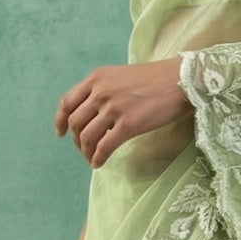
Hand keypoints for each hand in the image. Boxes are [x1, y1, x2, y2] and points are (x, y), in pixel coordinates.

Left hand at [55, 57, 189, 168]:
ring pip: (87, 137)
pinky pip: (104, 147)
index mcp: (96, 78)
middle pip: (75, 123)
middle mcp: (100, 92)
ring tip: (92, 158)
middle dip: (76, 140)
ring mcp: (113, 108)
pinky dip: (98, 158)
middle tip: (84, 149)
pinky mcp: (127, 125)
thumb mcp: (120, 76)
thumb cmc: (155, 79)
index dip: (60, 121)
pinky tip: (99, 164)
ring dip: (86, 152)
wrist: (180, 81)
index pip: (67, 102)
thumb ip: (102, 89)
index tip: (60, 133)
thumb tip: (91, 113)